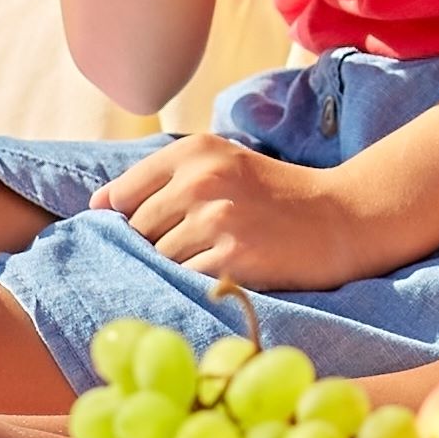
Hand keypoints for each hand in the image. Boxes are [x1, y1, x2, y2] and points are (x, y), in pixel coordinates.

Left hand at [98, 134, 400, 296]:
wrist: (340, 219)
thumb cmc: (275, 196)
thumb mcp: (222, 165)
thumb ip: (165, 179)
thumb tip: (99, 206)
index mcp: (194, 151)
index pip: (122, 195)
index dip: (125, 222)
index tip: (145, 234)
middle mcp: (200, 180)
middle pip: (137, 232)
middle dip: (155, 248)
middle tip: (194, 251)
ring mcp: (216, 219)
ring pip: (159, 260)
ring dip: (178, 269)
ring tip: (213, 262)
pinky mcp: (232, 257)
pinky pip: (186, 281)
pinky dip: (197, 286)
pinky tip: (223, 276)